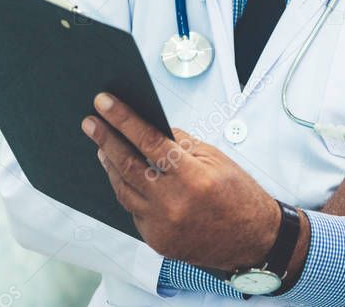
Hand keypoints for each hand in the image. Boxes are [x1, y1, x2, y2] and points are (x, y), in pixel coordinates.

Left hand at [81, 93, 298, 271]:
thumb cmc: (240, 196)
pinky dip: (127, 190)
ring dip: (110, 165)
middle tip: (91, 123)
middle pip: (128, 165)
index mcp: (193, 177)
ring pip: (123, 190)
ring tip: (102, 147)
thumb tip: (152, 129)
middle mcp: (173, 203)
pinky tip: (123, 176)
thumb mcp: (218, 160)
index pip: (149, 141)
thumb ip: (183, 145)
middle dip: (106, 139)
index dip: (124, 120)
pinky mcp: (157, 241)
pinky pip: (133, 211)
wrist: (253, 239)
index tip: (104, 103)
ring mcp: (162, 226)